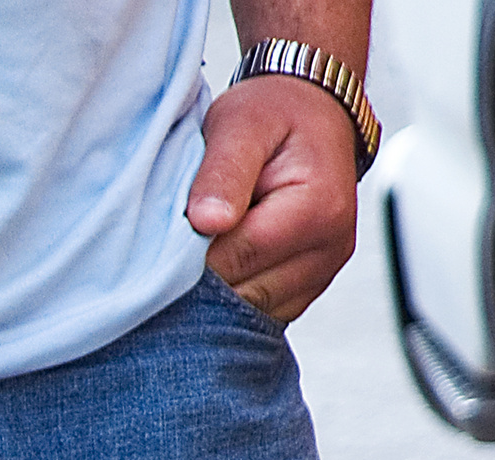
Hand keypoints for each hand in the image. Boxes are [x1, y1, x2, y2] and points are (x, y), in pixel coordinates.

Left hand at [185, 74, 359, 322]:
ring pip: (248, 311)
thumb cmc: (272, 115)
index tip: (165, 234)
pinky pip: (258, 312)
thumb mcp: (241, 125)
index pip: (238, 257)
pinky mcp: (305, 288)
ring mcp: (321, 274)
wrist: (310, 113)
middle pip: (243, 293)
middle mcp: (329, 249)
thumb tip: (206, 222)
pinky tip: (217, 261)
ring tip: (199, 247)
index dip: (192, 254)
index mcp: (318, 209)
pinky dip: (231, 295)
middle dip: (201, 276)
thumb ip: (223, 172)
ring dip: (215, 290)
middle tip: (172, 242)